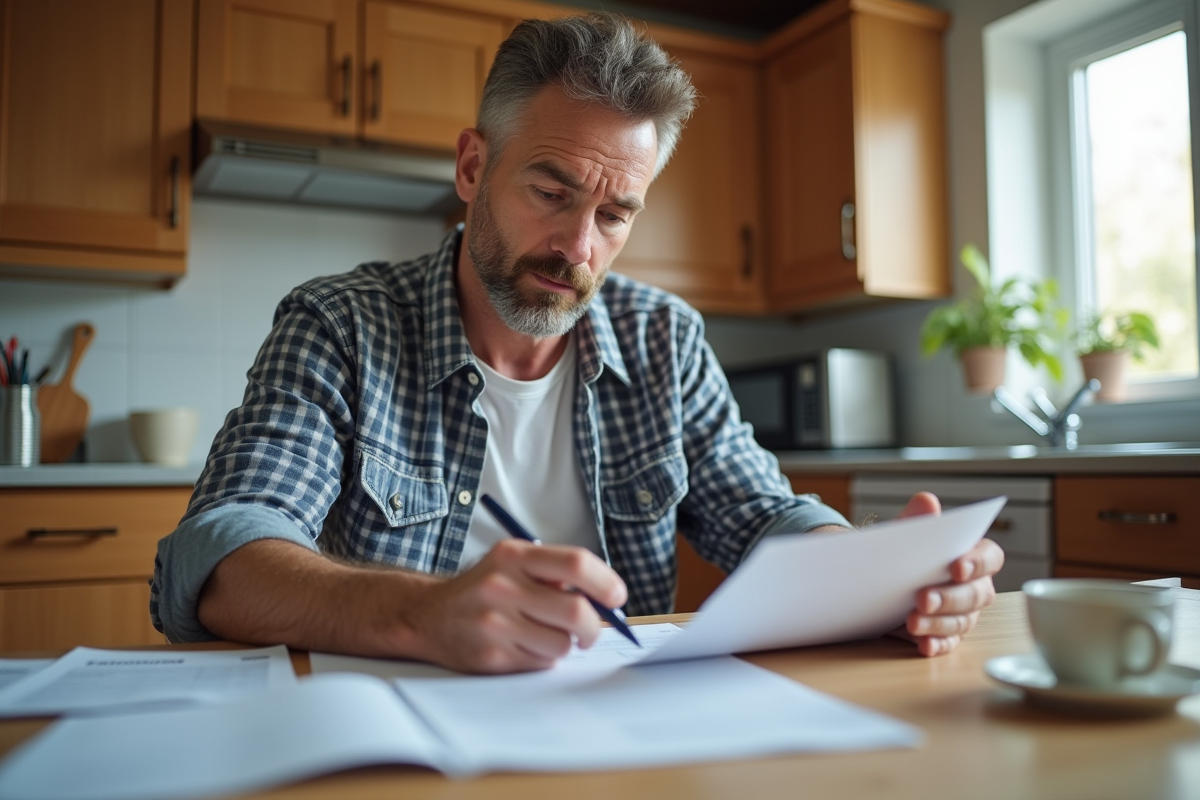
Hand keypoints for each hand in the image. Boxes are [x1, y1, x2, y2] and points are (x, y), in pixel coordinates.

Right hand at [410, 539, 627, 673]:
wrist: (428, 616)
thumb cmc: (484, 588)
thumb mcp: (513, 562)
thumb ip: (555, 572)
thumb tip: (608, 598)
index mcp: (513, 555)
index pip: (576, 564)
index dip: (606, 582)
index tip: (617, 597)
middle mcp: (502, 586)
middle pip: (576, 611)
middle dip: (594, 626)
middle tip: (591, 630)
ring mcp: (495, 624)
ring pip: (562, 644)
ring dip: (565, 645)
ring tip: (546, 635)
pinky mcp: (491, 657)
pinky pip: (542, 663)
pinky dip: (543, 658)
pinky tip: (524, 646)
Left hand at [894, 492, 1004, 656]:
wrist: (876, 576)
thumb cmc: (901, 551)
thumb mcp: (904, 533)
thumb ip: (916, 519)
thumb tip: (927, 502)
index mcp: (972, 555)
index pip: (990, 558)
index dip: (978, 563)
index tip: (956, 567)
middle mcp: (974, 586)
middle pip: (976, 595)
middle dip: (950, 598)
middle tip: (923, 598)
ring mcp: (962, 613)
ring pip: (962, 622)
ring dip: (939, 623)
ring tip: (912, 622)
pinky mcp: (945, 634)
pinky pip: (947, 643)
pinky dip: (936, 645)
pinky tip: (922, 644)